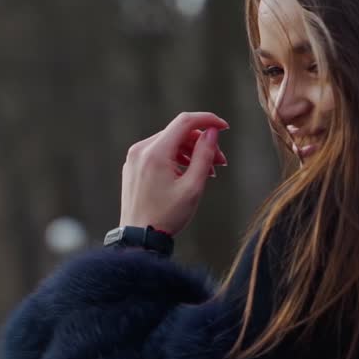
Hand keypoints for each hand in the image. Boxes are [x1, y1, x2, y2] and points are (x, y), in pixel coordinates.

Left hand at [120, 112, 229, 235]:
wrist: (139, 238)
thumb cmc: (166, 216)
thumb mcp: (192, 187)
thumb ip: (204, 155)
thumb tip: (212, 132)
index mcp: (155, 152)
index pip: (185, 121)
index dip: (207, 120)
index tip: (224, 127)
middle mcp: (141, 149)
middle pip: (178, 133)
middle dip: (202, 143)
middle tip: (221, 161)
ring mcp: (135, 158)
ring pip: (170, 143)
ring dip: (191, 152)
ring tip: (209, 172)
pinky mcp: (133, 166)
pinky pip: (159, 153)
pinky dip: (177, 158)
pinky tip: (189, 174)